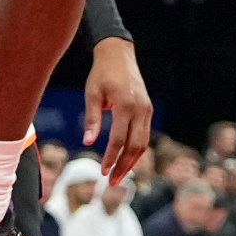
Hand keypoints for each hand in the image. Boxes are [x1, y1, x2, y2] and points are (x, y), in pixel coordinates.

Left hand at [84, 37, 153, 186]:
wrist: (118, 54)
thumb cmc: (101, 73)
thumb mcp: (91, 94)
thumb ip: (92, 119)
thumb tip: (88, 143)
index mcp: (125, 104)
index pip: (119, 139)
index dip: (111, 157)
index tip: (103, 171)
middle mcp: (140, 109)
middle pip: (135, 146)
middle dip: (124, 166)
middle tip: (111, 182)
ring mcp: (146, 110)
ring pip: (143, 144)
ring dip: (131, 162)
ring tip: (118, 176)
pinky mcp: (148, 110)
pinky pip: (144, 135)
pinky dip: (136, 150)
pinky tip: (126, 160)